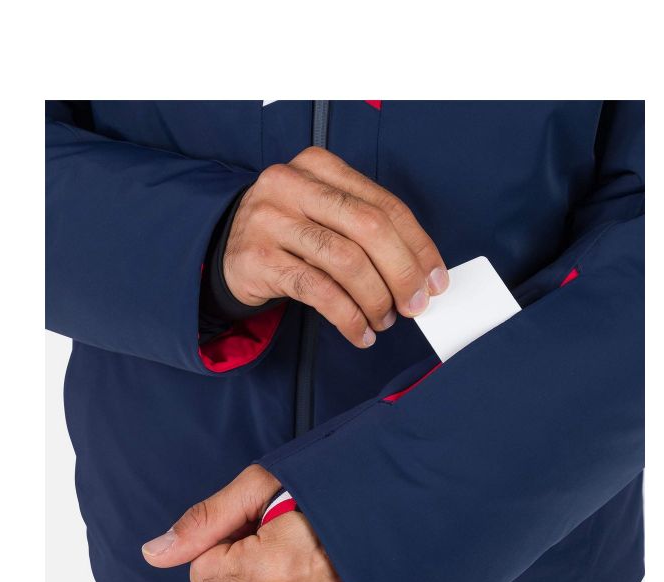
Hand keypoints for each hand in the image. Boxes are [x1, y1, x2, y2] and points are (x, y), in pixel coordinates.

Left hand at [141, 465, 362, 581]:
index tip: (258, 523)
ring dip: (275, 579)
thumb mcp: (263, 484)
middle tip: (292, 529)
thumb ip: (206, 521)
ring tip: (314, 546)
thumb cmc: (333, 484)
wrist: (402, 506)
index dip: (224, 543)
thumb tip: (154, 554)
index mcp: (277, 567)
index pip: (203, 575)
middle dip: (251, 560)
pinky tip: (325, 568)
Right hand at [223, 146, 448, 347]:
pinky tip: (360, 333)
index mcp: (320, 166)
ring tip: (384, 320)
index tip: (435, 281)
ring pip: (346, 261)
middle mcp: (293, 184)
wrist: (229, 250)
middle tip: (414, 306)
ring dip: (375, 299)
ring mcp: (271, 219)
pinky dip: (347, 318)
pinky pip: (318, 291)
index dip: (418, 247)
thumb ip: (369, 231)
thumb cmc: (292, 234)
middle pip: (369, 228)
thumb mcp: (327, 215)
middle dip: (402, 273)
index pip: (385, 205)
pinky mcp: (258, 258)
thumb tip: (422, 275)